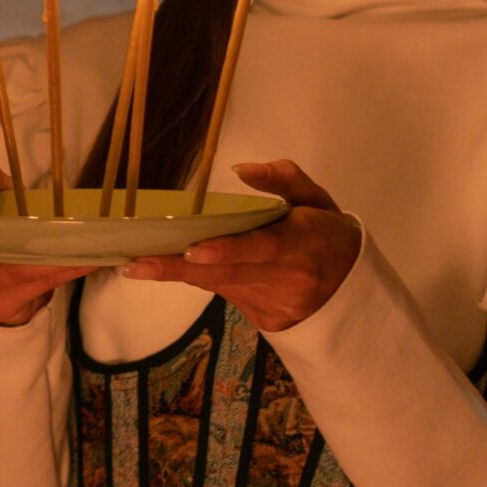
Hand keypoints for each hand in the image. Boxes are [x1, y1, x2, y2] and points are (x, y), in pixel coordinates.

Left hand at [120, 160, 361, 331]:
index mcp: (301, 242)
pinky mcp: (258, 317)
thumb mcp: (318, 201)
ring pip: (215, 285)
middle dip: (178, 269)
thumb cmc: (328, 235)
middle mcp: (284, 277)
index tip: (195, 249)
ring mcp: (269, 301)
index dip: (229, 250)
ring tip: (134, 265)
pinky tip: (165, 267)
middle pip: (226, 274)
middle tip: (136, 265)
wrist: (352, 294)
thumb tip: (243, 169)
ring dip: (175, 274)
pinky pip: (220, 293)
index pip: (263, 247)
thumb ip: (285, 180)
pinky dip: (195, 278)